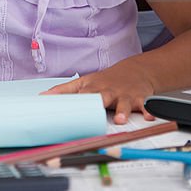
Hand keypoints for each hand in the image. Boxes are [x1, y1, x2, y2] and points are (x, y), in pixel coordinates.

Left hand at [41, 63, 157, 124]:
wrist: (135, 71)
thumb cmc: (106, 81)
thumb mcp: (84, 82)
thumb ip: (64, 91)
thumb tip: (42, 97)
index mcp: (93, 89)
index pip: (80, 95)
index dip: (71, 103)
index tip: (60, 109)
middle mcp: (108, 92)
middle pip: (101, 97)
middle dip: (97, 104)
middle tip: (92, 112)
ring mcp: (124, 95)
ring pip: (123, 103)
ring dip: (122, 111)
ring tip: (120, 119)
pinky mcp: (139, 98)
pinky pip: (144, 106)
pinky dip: (148, 111)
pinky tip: (149, 117)